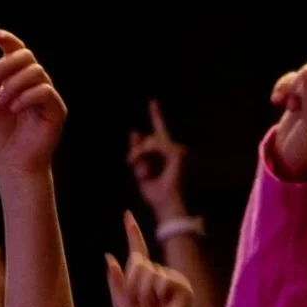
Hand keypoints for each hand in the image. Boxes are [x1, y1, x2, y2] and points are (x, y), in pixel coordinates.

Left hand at [0, 30, 66, 177]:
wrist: (12, 164)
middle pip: (26, 56)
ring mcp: (47, 97)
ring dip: (14, 84)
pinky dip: (27, 96)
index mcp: (17, 80)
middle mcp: (34, 84)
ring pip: (36, 71)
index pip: (16, 51)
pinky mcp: (56, 111)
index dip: (6, 39)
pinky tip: (15, 109)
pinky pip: (45, 91)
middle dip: (5, 66)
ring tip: (3, 102)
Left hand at [105, 211, 192, 306]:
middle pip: (137, 263)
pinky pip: (163, 279)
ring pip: (148, 272)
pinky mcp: (183, 285)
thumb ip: (115, 280)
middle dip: (132, 286)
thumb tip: (108, 256)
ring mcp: (170, 279)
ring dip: (144, 294)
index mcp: (141, 278)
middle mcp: (157, 274)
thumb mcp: (120, 304)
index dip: (132, 233)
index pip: (136, 251)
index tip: (127, 215)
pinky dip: (159, 294)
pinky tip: (164, 306)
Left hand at [128, 101, 186, 220]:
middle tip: (130, 162)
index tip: (152, 101)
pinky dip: (145, 153)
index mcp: (165, 155)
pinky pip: (156, 145)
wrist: (165, 205)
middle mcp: (173, 151)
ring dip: (140, 152)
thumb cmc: (155, 195)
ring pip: (152, 141)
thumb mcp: (140, 171)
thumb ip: (137, 152)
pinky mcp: (177, 154)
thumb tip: (134, 130)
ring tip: (134, 165)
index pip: (160, 132)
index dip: (156, 115)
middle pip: (151, 137)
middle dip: (138, 149)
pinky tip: (140, 164)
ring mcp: (177, 152)